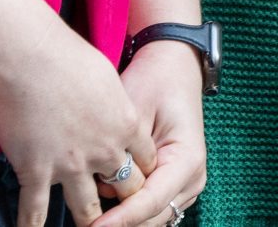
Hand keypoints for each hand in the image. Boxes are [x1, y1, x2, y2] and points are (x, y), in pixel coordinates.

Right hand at [0, 23, 154, 226]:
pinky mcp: (36, 171)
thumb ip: (112, 102)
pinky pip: (36, 210)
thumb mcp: (106, 76)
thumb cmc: (68, 55)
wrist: (30, 55)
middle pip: (126, 189)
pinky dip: (32, 226)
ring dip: (89, 221)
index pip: (145, 162)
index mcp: (126, 125)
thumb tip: (111, 107)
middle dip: (125, 202)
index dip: (141, 174)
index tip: (136, 181)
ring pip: (88, 209)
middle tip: (120, 213)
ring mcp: (71, 165)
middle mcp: (105, 151)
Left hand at [95, 40, 207, 226]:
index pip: (151, 201)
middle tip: (85, 226)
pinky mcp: (173, 185)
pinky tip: (102, 208)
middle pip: (152, 218)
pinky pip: (149, 210)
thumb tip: (102, 189)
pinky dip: (128, 212)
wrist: (172, 67)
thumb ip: (121, 152)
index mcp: (187, 159)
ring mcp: (185, 185)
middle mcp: (192, 179)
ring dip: (124, 220)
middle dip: (119, 224)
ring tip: (91, 218)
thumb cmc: (154, 82)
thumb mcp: (134, 111)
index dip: (120, 219)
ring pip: (150, 219)